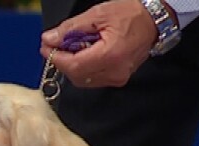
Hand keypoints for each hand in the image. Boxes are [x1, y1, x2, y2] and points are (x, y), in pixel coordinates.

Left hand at [39, 0, 160, 88]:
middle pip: (77, 76)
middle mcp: (115, 71)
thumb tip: (49, 39)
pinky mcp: (119, 78)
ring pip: (84, 80)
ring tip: (70, 47)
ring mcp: (118, 77)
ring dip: (72, 65)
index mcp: (110, 55)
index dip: (56, 58)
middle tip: (54, 45)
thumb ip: (70, 29)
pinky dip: (83, 67)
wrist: (152, 20)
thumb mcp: (96, 14)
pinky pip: (94, 78)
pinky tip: (83, 53)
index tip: (46, 47)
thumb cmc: (129, 13)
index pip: (74, 66)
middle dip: (62, 62)